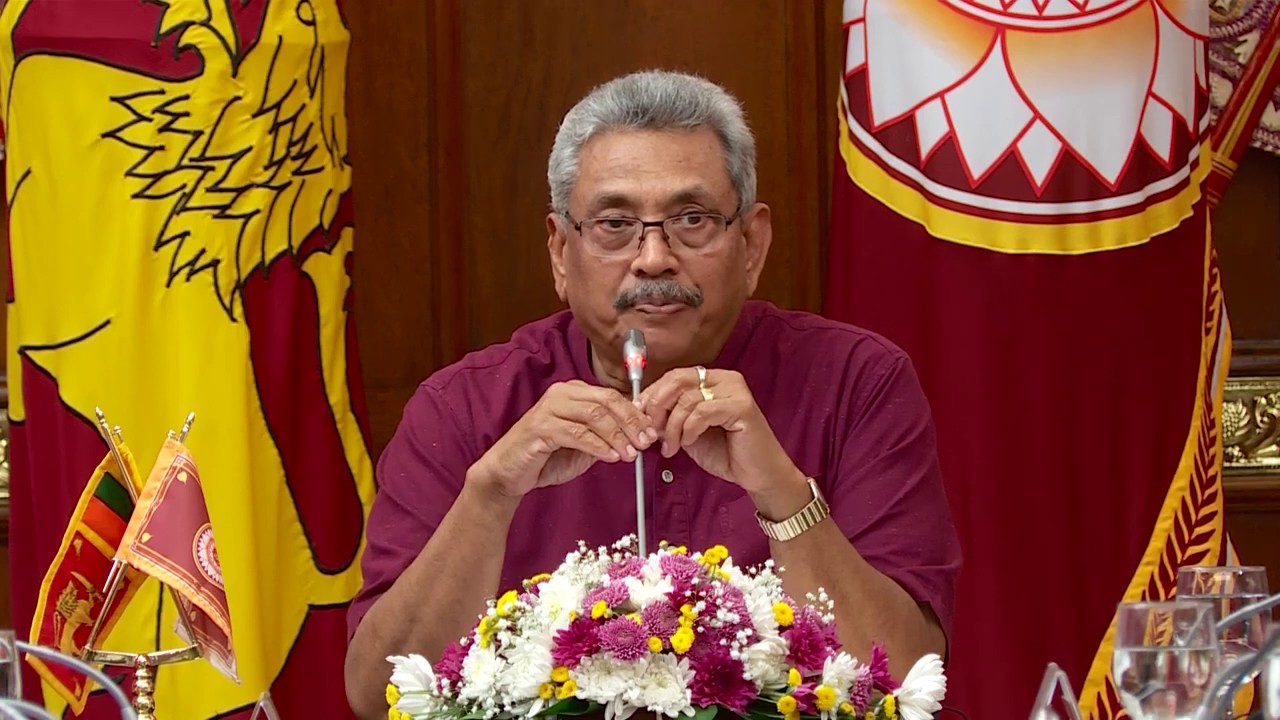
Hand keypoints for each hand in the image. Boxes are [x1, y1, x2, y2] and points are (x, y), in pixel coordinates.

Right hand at [467, 380, 657, 498]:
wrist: (509, 473)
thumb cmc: (546, 458)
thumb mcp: (584, 446)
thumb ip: (606, 436)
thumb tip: (639, 434)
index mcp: (574, 393)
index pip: (612, 396)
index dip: (635, 414)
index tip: (651, 432)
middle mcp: (562, 394)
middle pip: (606, 401)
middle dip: (630, 423)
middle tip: (645, 442)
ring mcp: (549, 408)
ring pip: (594, 415)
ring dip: (617, 436)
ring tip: (629, 454)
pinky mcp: (540, 427)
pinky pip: (577, 433)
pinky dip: (598, 446)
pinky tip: (610, 457)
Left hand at [638, 368, 805, 501]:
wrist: (758, 474)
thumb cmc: (727, 453)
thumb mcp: (689, 432)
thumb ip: (671, 419)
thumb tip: (644, 412)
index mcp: (713, 380)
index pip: (675, 376)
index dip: (653, 393)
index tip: (639, 412)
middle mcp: (725, 379)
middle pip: (678, 380)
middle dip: (658, 406)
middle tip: (652, 429)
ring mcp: (735, 391)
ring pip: (687, 399)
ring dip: (672, 426)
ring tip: (671, 446)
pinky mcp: (742, 406)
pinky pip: (702, 411)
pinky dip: (689, 429)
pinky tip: (688, 442)